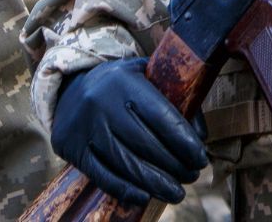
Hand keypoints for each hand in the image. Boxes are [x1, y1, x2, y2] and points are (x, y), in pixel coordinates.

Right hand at [51, 57, 208, 206]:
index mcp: (126, 83)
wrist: (70, 89)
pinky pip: (102, 176)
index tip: (201, 158)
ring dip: (156, 183)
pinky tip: (145, 196)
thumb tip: (200, 136)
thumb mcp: (147, 76)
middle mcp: (103, 105)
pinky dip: (126, 190)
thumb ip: (177, 97)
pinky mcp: (73, 149)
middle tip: (192, 176)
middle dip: (175, 166)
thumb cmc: (122, 86)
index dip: (185, 142)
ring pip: (126, 164)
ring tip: (176, 193)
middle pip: (146, 144)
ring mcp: (86, 129)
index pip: (162, 117)